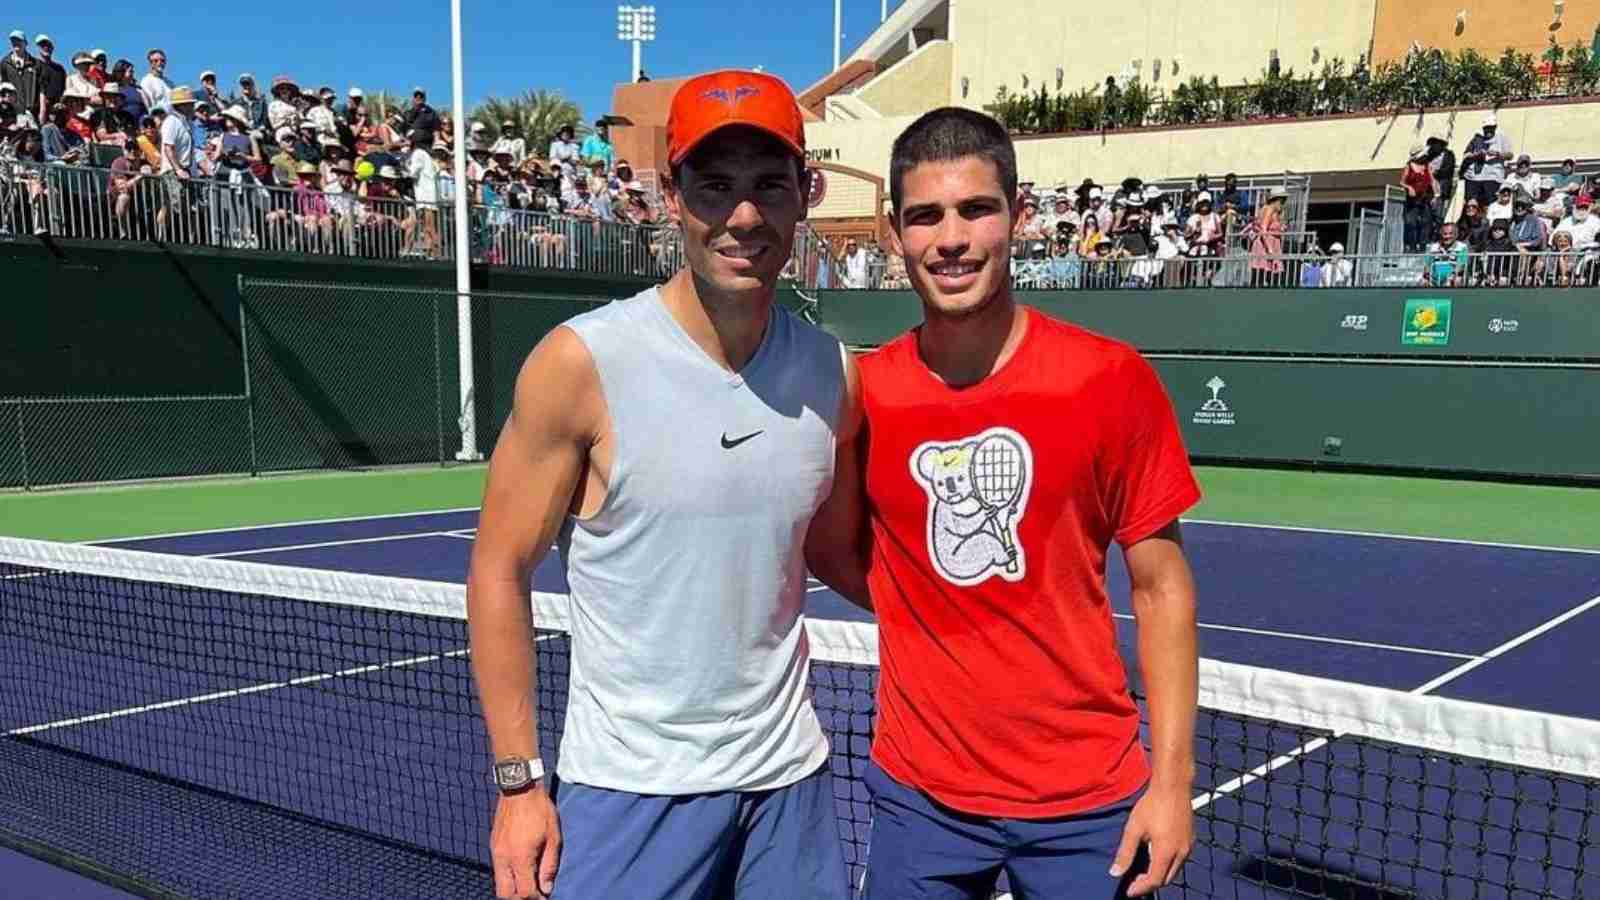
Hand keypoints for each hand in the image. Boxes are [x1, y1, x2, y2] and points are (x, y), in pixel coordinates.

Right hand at [490, 786, 561, 898]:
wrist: (519, 788)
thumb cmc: (540, 810)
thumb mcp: (553, 838)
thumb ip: (549, 866)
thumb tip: (547, 888)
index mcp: (520, 858)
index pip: (525, 893)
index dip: (536, 899)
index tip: (544, 897)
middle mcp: (504, 858)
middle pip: (505, 895)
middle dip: (519, 899)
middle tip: (534, 894)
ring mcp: (495, 852)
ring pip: (498, 884)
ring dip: (512, 889)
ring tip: (528, 883)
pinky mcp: (493, 846)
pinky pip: (497, 871)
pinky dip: (507, 877)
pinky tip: (520, 871)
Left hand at [1110, 782, 1192, 896]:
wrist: (1173, 786)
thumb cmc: (1152, 804)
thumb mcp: (1133, 829)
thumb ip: (1125, 853)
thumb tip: (1115, 872)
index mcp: (1166, 852)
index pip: (1154, 881)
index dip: (1140, 889)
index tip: (1129, 890)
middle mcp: (1181, 853)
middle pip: (1165, 879)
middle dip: (1150, 882)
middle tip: (1134, 880)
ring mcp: (1188, 846)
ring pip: (1174, 870)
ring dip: (1159, 873)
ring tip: (1142, 868)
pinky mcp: (1190, 839)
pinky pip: (1179, 859)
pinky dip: (1167, 863)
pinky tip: (1155, 854)